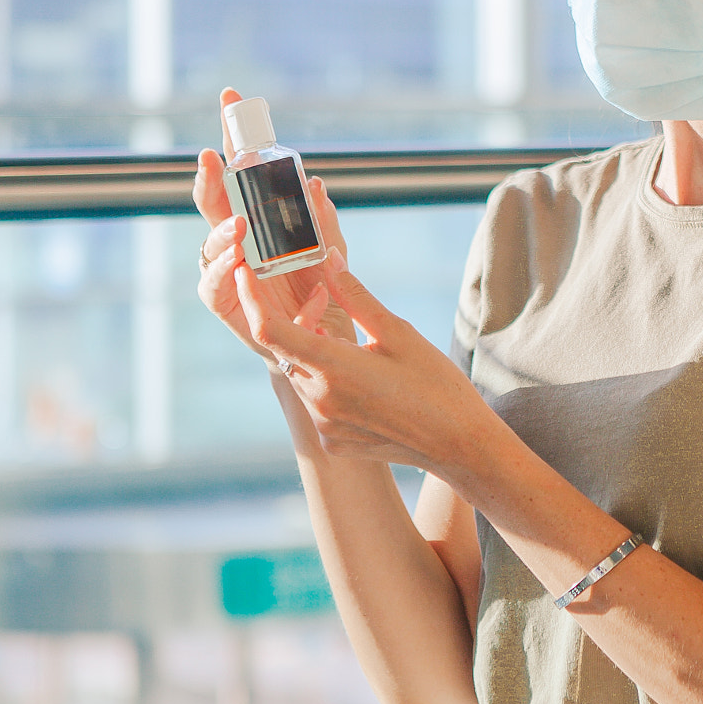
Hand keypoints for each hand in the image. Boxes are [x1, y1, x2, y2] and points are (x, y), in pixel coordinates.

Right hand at [193, 86, 349, 361]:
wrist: (324, 353)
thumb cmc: (321, 296)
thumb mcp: (332, 255)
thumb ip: (325, 224)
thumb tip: (315, 183)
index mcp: (255, 224)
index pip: (239, 174)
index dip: (235, 138)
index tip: (231, 98)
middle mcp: (233, 247)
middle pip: (211, 207)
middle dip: (207, 180)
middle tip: (213, 158)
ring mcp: (228, 279)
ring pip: (209, 254)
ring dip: (221, 237)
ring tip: (240, 229)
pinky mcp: (230, 313)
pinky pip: (222, 297)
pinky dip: (236, 283)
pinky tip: (260, 274)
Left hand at [234, 250, 484, 471]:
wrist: (457, 444)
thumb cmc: (435, 384)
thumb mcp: (398, 332)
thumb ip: (355, 296)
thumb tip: (329, 259)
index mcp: (334, 368)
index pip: (270, 330)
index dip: (250, 299)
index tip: (245, 274)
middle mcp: (320, 400)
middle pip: (287, 350)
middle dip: (300, 324)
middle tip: (328, 305)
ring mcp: (323, 425)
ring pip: (301, 376)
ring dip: (315, 355)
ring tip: (357, 348)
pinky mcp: (332, 442)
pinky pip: (316, 403)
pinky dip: (328, 385)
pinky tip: (364, 383)